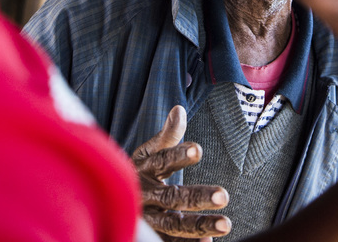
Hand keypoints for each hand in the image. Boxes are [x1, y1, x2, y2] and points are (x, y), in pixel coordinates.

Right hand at [132, 105, 231, 240]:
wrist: (111, 200)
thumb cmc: (140, 172)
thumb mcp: (149, 152)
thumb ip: (167, 135)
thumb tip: (179, 109)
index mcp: (144, 170)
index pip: (162, 161)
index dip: (179, 155)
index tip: (198, 149)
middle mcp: (145, 196)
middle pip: (172, 197)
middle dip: (197, 197)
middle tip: (224, 195)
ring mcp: (149, 219)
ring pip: (173, 225)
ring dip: (200, 226)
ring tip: (226, 224)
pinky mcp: (153, 235)